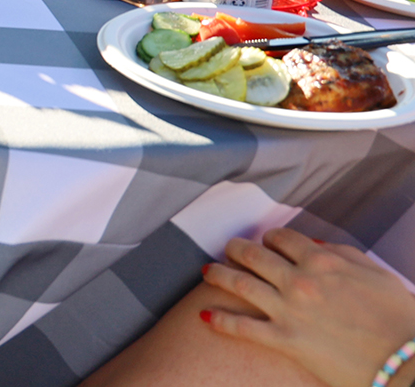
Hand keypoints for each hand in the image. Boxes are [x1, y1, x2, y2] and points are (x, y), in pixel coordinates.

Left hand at [201, 228, 414, 386]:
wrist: (408, 361)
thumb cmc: (399, 318)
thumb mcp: (375, 274)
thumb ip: (341, 253)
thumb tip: (312, 243)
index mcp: (322, 260)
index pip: (281, 238)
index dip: (270, 238)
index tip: (265, 241)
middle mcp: (299, 280)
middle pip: (253, 255)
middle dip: (235, 249)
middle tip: (227, 249)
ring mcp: (289, 311)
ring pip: (240, 284)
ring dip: (218, 274)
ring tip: (206, 271)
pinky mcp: (286, 341)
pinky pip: (243, 327)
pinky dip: (221, 319)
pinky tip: (205, 314)